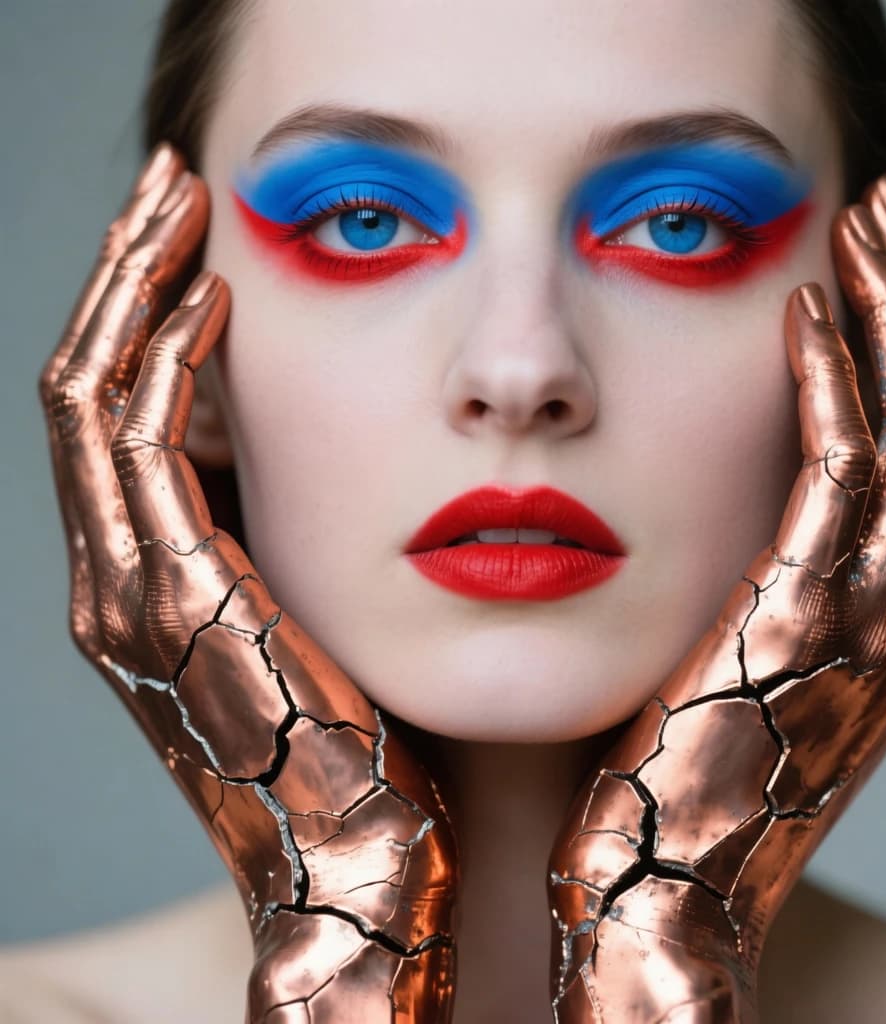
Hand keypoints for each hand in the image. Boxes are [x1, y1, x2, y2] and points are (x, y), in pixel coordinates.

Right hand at [39, 144, 457, 1022]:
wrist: (362, 861)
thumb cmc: (367, 742)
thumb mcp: (319, 621)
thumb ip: (298, 538)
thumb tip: (328, 448)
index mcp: (158, 577)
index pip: (126, 410)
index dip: (149, 311)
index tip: (201, 232)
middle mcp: (119, 577)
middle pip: (93, 385)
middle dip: (126, 275)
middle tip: (172, 183)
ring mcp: (131, 589)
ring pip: (96, 400)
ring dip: (132, 291)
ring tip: (176, 200)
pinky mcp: (174, 602)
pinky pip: (142, 450)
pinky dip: (167, 366)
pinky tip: (213, 298)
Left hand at [547, 174, 885, 1021]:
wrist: (649, 898)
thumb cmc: (662, 781)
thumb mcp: (727, 669)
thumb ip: (747, 583)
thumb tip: (707, 496)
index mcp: (884, 621)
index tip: (861, 264)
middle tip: (875, 213)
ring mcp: (873, 623)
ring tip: (857, 226)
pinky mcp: (806, 627)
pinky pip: (841, 475)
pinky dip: (833, 386)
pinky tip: (799, 316)